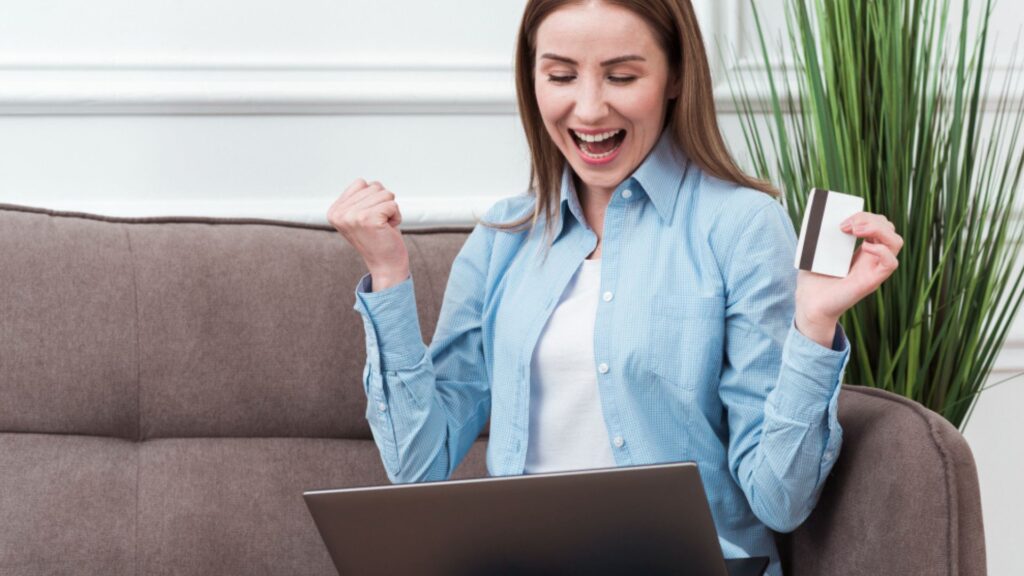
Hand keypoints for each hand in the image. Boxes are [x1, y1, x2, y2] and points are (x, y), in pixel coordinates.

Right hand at [327, 179, 409, 290]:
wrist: (385, 266)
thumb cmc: (377, 239)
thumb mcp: (359, 217)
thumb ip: (358, 199)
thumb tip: (366, 183)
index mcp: (334, 211)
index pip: (361, 183)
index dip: (372, 199)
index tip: (369, 219)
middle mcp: (340, 213)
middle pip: (374, 186)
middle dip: (383, 204)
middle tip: (378, 224)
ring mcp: (353, 216)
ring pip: (385, 193)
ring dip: (390, 210)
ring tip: (382, 227)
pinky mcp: (369, 219)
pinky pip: (392, 204)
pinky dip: (396, 216)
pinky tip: (388, 230)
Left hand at [795, 211, 903, 345]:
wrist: (809, 304)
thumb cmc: (812, 280)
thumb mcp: (816, 252)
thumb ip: (821, 236)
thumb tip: (817, 218)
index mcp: (862, 250)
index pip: (879, 225)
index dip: (865, 216)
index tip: (842, 221)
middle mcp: (872, 258)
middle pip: (889, 229)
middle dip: (871, 219)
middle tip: (847, 225)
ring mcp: (873, 269)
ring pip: (895, 242)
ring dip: (878, 229)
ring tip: (855, 231)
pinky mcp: (871, 281)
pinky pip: (891, 263)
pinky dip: (882, 251)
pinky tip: (865, 248)